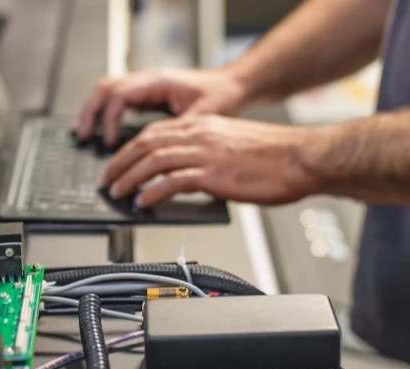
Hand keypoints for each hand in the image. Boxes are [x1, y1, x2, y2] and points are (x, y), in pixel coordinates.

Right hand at [74, 69, 248, 145]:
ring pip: (107, 91)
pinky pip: (117, 98)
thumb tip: (157, 155)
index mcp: (157, 82)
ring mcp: (145, 85)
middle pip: (105, 88)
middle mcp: (147, 80)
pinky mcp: (147, 94)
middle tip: (82, 136)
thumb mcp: (202, 117)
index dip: (109, 119)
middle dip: (90, 112)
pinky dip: (104, 112)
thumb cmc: (221, 96)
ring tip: (82, 132)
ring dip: (93, 110)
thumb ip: (178, 132)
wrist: (232, 85)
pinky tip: (101, 130)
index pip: (120, 95)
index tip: (108, 141)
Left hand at [100, 115, 322, 206]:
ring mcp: (206, 153)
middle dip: (120, 163)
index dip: (129, 148)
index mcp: (203, 125)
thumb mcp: (232, 146)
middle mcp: (200, 134)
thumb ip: (206, 154)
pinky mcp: (214, 173)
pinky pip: (173, 181)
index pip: (154, 132)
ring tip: (117, 193)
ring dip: (130, 178)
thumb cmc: (276, 156)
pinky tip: (144, 202)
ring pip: (153, 161)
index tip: (117, 163)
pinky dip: (153, 192)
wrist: (302, 158)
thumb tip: (185, 176)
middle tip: (107, 180)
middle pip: (145, 143)